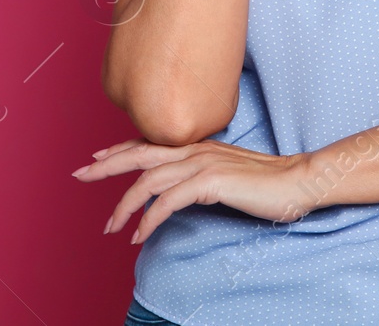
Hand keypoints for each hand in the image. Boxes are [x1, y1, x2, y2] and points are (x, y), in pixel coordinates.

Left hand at [72, 136, 314, 243]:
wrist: (299, 181)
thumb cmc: (268, 183)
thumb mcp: (228, 175)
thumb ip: (202, 176)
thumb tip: (180, 189)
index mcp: (198, 146)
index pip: (150, 144)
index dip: (120, 150)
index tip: (97, 158)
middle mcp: (195, 150)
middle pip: (139, 154)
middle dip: (107, 166)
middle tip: (79, 175)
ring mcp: (202, 164)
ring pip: (148, 180)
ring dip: (124, 205)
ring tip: (110, 227)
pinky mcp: (211, 182)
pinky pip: (169, 201)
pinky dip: (150, 218)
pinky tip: (140, 235)